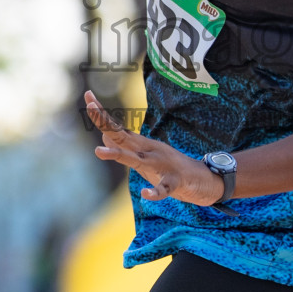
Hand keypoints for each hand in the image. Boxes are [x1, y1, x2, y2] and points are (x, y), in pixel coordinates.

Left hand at [84, 90, 223, 207]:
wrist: (204, 179)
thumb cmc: (171, 168)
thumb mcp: (146, 156)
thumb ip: (126, 147)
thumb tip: (104, 136)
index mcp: (142, 146)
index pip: (117, 129)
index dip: (101, 116)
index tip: (87, 96)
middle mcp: (150, 151)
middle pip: (123, 137)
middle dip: (105, 123)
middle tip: (90, 107)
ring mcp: (162, 165)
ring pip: (137, 160)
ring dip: (118, 155)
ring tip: (98, 151)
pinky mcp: (175, 182)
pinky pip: (164, 187)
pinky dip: (156, 191)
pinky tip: (147, 195)